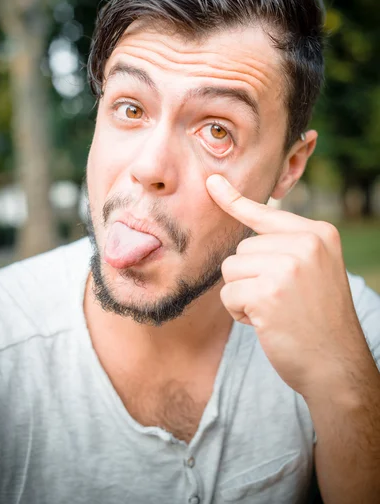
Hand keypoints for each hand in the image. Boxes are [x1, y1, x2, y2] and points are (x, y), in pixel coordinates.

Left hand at [206, 174, 367, 398]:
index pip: (267, 212)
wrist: (337, 365)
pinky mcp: (269, 292)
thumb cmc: (319, 320)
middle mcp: (306, 244)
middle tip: (280, 300)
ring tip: (274, 310)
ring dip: (243, 295)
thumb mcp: (315, 271)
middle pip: (242, 248)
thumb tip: (247, 234)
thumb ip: (286, 247)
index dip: (235, 200)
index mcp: (319, 234)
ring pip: (231, 269)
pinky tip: (266, 323)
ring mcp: (288, 266)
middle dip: (250, 277)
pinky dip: (239, 313)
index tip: (212, 182)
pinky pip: (228, 294)